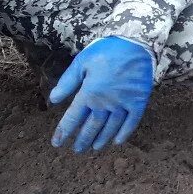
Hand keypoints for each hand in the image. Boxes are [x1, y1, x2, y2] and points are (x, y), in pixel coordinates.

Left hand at [50, 37, 155, 152]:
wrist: (136, 43)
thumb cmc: (106, 50)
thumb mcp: (82, 62)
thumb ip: (67, 82)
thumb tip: (53, 99)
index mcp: (89, 93)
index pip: (73, 118)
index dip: (64, 131)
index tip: (57, 143)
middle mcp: (105, 102)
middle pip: (92, 126)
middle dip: (83, 139)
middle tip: (78, 149)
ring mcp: (123, 103)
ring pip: (110, 127)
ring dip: (102, 138)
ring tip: (95, 147)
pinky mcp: (139, 101)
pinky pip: (131, 122)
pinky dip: (125, 133)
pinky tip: (118, 141)